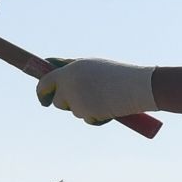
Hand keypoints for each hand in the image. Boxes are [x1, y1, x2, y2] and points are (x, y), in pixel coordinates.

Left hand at [35, 57, 156, 124]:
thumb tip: (48, 63)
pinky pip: (87, 119)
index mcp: (70, 69)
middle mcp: (69, 83)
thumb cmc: (118, 74)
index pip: (45, 82)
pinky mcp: (87, 112)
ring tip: (106, 100)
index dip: (42, 92)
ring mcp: (77, 99)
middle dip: (67, 103)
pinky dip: (97, 117)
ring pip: (74, 111)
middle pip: (57, 101)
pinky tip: (111, 108)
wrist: (140, 86)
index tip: (45, 100)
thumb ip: (70, 66)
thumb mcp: (92, 66)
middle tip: (83, 102)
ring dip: (86, 109)